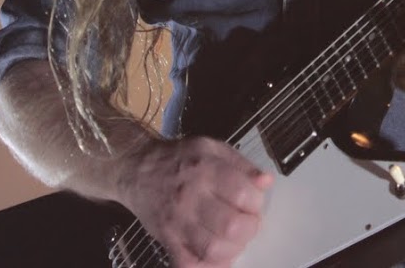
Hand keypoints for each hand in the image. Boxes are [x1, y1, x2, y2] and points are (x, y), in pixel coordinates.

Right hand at [116, 135, 272, 266]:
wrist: (137, 170)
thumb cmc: (179, 158)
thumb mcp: (212, 148)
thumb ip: (242, 164)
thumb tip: (266, 182)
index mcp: (206, 169)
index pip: (242, 193)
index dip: (256, 202)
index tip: (254, 203)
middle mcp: (190, 197)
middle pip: (231, 225)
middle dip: (249, 228)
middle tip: (248, 223)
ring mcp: (177, 221)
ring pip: (212, 248)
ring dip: (233, 248)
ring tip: (236, 239)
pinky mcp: (167, 239)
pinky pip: (188, 263)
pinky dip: (208, 266)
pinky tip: (218, 258)